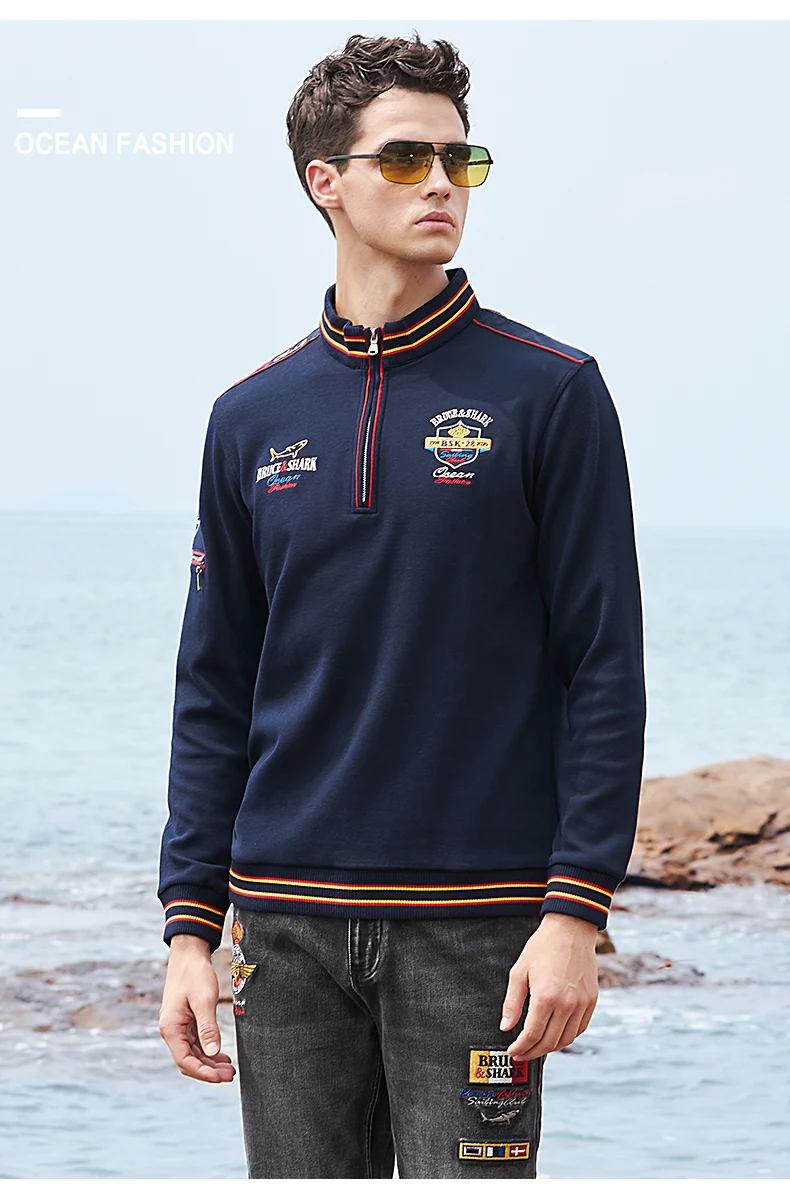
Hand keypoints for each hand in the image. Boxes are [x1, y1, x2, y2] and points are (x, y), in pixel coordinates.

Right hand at [158, 935, 236, 1082]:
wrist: (189, 953)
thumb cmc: (195, 973)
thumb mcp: (204, 999)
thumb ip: (208, 1027)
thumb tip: (213, 1052)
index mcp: (170, 1027)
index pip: (185, 1060)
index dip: (203, 1073)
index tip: (221, 1078)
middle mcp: (171, 1030)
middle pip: (188, 1060)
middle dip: (208, 1071)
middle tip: (230, 1075)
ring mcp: (177, 1026)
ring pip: (192, 1053)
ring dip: (209, 1062)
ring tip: (229, 1069)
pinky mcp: (185, 1021)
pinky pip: (195, 1043)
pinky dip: (207, 1051)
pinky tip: (221, 1055)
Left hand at [499, 913, 598, 1060]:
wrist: (570, 929)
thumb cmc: (542, 947)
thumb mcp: (519, 972)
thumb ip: (512, 1003)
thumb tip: (506, 1027)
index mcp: (546, 997)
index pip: (532, 1035)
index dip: (521, 1047)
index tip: (512, 1051)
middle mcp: (567, 1004)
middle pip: (549, 1042)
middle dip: (532, 1052)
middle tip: (521, 1053)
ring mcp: (582, 1004)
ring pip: (566, 1039)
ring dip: (550, 1048)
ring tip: (536, 1047)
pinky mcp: (592, 1001)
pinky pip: (580, 1029)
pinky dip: (567, 1038)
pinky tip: (555, 1036)